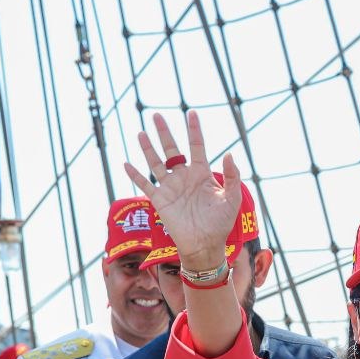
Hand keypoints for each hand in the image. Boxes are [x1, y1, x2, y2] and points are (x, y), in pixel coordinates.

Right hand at [123, 111, 241, 269]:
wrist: (205, 245)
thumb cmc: (221, 223)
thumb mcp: (231, 199)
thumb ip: (232, 177)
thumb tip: (229, 154)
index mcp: (202, 173)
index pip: (197, 146)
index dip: (194, 130)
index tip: (192, 113)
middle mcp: (184, 177)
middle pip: (172, 150)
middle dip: (165, 133)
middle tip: (157, 115)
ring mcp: (171, 188)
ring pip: (156, 163)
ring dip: (148, 148)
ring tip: (141, 133)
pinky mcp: (160, 200)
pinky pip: (145, 184)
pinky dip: (135, 175)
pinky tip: (126, 163)